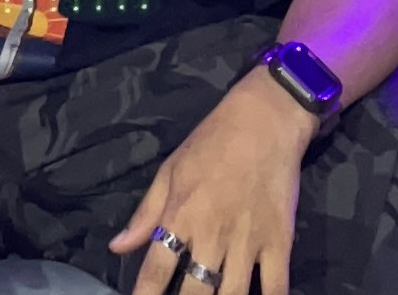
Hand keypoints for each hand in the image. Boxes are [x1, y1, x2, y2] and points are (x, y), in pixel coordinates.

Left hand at [112, 71, 314, 294]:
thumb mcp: (170, 171)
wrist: (265, 120)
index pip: (155, 270)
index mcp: (180, 216)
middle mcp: (212, 234)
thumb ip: (145, 214)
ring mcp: (247, 241)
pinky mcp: (280, 242)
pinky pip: (276, 287)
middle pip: (194, 292)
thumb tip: (117, 247)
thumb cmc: (211, 141)